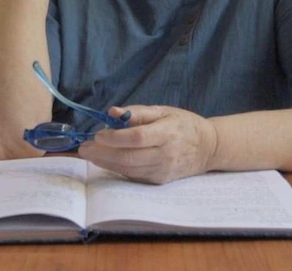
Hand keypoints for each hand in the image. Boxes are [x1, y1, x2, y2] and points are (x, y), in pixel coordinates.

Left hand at [77, 105, 218, 184]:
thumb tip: (112, 112)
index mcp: (168, 133)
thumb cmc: (183, 124)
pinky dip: (117, 169)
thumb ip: (137, 112)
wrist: (208, 148)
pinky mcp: (159, 180)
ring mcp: (163, 170)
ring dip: (105, 163)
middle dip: (102, 154)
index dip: (115, 138)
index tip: (98, 134)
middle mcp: (166, 154)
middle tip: (84, 148)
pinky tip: (106, 161)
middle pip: (129, 157)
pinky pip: (134, 176)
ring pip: (129, 170)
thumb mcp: (163, 110)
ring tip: (89, 154)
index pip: (137, 138)